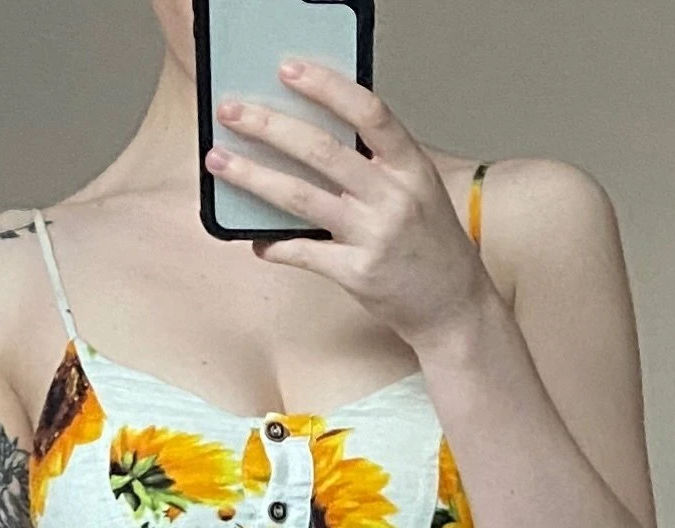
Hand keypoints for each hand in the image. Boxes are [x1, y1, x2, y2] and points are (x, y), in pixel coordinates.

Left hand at [206, 61, 490, 351]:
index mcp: (411, 168)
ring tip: (220, 162)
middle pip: (322, 151)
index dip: (327, 87)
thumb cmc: (431, 247)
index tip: (288, 71)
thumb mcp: (419, 191)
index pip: (368, 113)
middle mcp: (393, 198)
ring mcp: (375, 237)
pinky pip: (303, 254)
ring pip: (301, 198)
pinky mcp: (358, 275)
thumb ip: (378, 165)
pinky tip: (253, 240)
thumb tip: (315, 139)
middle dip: (269, 127)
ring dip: (254, 177)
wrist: (454, 309)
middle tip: (232, 112)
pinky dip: (273, 245)